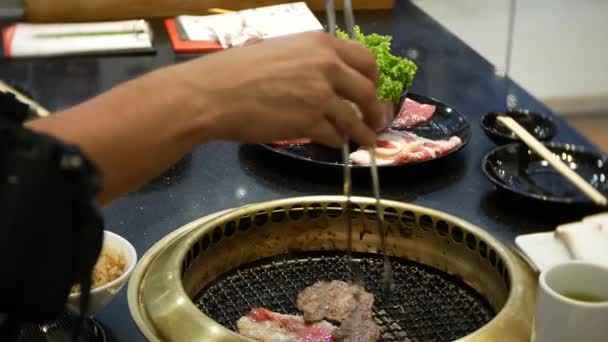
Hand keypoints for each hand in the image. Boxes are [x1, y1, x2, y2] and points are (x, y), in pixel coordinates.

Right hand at [174, 32, 386, 146]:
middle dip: (374, 110)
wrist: (213, 95)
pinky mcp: (309, 123)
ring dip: (362, 133)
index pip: (365, 60)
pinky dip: (338, 142)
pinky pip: (335, 136)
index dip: (372, 79)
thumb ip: (303, 58)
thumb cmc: (234, 70)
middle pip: (367, 92)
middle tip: (376, 121)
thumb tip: (314, 70)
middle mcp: (326, 67)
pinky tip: (336, 144)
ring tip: (366, 142)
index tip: (371, 90)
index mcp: (319, 44)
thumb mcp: (275, 48)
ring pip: (354, 120)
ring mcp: (320, 96)